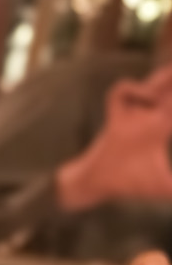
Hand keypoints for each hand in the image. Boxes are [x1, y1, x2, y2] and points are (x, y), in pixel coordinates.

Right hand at [56, 68, 171, 211]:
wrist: (100, 186)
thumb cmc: (130, 184)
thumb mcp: (165, 187)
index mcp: (161, 127)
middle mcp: (148, 116)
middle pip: (168, 88)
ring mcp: (131, 115)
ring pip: (149, 85)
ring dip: (163, 77)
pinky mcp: (114, 117)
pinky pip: (120, 93)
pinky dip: (134, 91)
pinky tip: (150, 102)